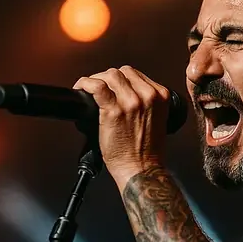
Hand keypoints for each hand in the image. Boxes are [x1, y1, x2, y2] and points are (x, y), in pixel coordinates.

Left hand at [73, 66, 171, 184]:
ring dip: (96, 80)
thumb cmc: (147, 151)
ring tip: (90, 90)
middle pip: (122, 72)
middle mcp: (147, 96)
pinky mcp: (114, 111)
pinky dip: (85, 84)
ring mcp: (131, 102)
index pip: (135, 74)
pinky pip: (96, 87)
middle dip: (108, 78)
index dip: (120, 79)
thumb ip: (146, 103)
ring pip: (109, 76)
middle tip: (99, 89)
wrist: (141, 169)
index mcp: (161, 96)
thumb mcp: (157, 119)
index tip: (112, 86)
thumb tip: (124, 92)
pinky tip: (81, 89)